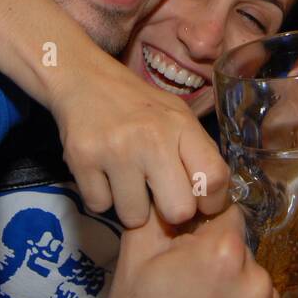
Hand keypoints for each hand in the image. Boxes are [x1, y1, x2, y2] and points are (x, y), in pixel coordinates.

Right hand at [51, 53, 230, 228]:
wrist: (84, 79)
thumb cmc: (138, 105)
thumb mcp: (177, 116)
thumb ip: (198, 152)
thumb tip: (215, 199)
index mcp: (181, 125)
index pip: (215, 178)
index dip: (212, 201)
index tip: (200, 202)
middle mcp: (152, 137)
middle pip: (178, 211)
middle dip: (168, 211)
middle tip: (158, 195)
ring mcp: (116, 150)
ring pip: (134, 218)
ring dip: (130, 206)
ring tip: (126, 179)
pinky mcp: (83, 160)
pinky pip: (100, 206)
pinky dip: (101, 196)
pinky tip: (103, 173)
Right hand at [91, 205, 283, 297]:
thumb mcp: (136, 255)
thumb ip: (161, 210)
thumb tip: (176, 185)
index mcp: (223, 252)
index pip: (222, 210)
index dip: (200, 222)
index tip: (183, 241)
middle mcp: (255, 279)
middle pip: (236, 242)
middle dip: (213, 252)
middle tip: (183, 278)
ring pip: (248, 270)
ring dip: (230, 278)